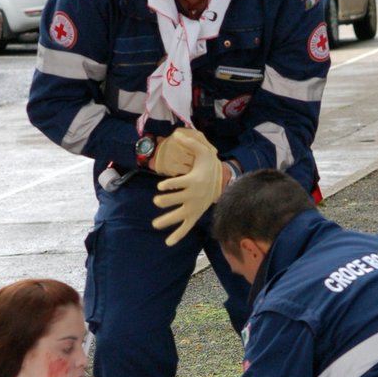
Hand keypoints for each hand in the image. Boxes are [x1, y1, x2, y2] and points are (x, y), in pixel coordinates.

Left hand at [152, 131, 225, 245]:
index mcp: (193, 181)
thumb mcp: (203, 152)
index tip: (161, 186)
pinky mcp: (194, 214)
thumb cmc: (208, 166)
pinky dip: (178, 235)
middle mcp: (193, 196)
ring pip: (179, 215)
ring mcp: (193, 207)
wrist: (222, 183)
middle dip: (166, 201)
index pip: (180, 184)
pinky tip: (168, 242)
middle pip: (177, 200)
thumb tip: (177, 134)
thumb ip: (191, 143)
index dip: (170, 185)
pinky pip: (186, 227)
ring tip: (155, 225)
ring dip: (167, 220)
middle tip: (158, 201)